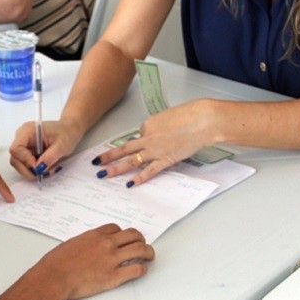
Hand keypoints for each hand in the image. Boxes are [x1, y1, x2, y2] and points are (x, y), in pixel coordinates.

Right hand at [9, 120, 82, 180]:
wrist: (69, 131)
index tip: (38, 167)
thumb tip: (39, 168)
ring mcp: (24, 146)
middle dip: (29, 170)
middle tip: (45, 172)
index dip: (25, 161)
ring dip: (33, 172)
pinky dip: (36, 170)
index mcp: (27, 131)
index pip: (16, 149)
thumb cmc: (66, 133)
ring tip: (49, 169)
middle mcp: (22, 137)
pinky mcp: (27, 152)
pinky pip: (26, 166)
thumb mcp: (62, 146)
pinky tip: (47, 167)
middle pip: (15, 159)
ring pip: (20, 165)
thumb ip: (50, 157)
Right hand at [37, 224, 154, 299]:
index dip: (123, 233)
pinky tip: (142, 270)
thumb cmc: (56, 262)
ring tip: (149, 256)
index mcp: (95, 235)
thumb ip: (85, 243)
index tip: (124, 238)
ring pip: (140, 250)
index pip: (117, 228)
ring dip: (148, 252)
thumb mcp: (71, 243)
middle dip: (140, 239)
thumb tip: (88, 248)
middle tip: (142, 244)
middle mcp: (107, 244)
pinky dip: (143, 269)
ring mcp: (112, 260)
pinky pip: (137, 270)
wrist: (54, 277)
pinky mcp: (114, 277)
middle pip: (133, 235)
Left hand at [93, 100, 214, 185]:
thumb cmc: (191, 115)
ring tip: (103, 174)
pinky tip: (130, 184)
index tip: (139, 147)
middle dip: (108, 156)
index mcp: (148, 125)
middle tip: (96, 162)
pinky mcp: (166, 159)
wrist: (203, 120)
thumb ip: (160, 127)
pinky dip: (140, 178)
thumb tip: (159, 136)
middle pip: (124, 149)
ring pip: (131, 160)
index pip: (138, 137)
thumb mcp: (170, 117)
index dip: (139, 143)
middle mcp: (148, 137)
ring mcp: (155, 149)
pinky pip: (149, 171)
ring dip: (115, 168)